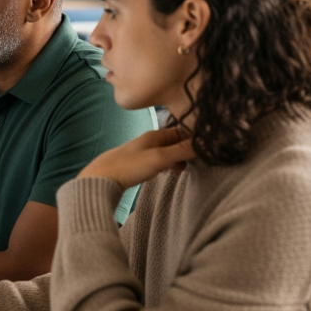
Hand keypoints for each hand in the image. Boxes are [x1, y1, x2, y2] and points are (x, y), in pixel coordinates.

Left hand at [78, 127, 195, 187]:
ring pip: (169, 152)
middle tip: (200, 162)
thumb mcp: (159, 158)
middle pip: (177, 141)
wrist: (101, 179)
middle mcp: (151, 140)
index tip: (209, 148)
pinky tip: (172, 173)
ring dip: (180, 159)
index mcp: (155, 134)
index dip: (196, 139)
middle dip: (189, 150)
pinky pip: (161, 160)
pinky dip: (170, 165)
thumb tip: (205, 144)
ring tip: (186, 169)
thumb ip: (181, 151)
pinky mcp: (140, 163)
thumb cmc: (129, 166)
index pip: (183, 131)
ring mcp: (145, 151)